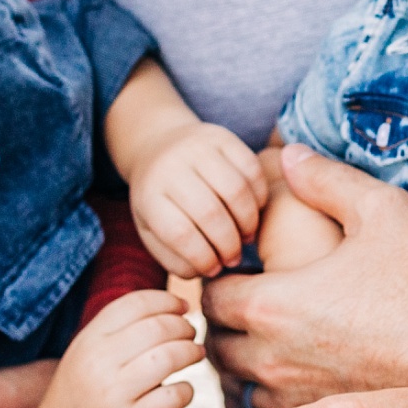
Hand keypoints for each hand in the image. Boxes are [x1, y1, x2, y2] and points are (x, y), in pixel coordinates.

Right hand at [23, 290, 202, 407]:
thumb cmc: (84, 390)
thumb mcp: (88, 352)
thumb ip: (120, 327)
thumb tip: (174, 306)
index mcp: (88, 340)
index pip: (136, 303)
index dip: (168, 300)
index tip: (183, 307)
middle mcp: (98, 365)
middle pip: (158, 327)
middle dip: (184, 327)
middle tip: (191, 333)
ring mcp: (113, 396)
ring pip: (169, 357)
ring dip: (192, 352)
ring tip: (195, 353)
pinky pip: (173, 396)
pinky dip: (186, 390)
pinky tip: (182, 389)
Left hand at [129, 121, 267, 277]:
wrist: (159, 146)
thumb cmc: (159, 199)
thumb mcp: (152, 229)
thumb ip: (173, 257)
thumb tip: (203, 271)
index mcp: (149, 195)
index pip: (180, 233)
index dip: (203, 258)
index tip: (213, 270)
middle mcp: (171, 166)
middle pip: (210, 212)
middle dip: (228, 243)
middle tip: (234, 257)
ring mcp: (198, 147)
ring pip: (236, 190)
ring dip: (248, 221)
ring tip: (246, 237)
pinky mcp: (223, 136)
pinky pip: (252, 168)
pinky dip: (259, 196)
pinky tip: (254, 211)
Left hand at [200, 145, 407, 407]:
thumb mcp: (381, 209)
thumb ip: (327, 179)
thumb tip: (288, 152)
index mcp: (274, 305)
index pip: (211, 296)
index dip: (220, 278)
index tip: (242, 269)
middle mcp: (274, 358)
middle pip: (217, 345)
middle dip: (227, 321)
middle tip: (253, 302)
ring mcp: (297, 396)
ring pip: (242, 383)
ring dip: (248, 360)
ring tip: (275, 337)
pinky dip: (277, 390)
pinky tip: (305, 367)